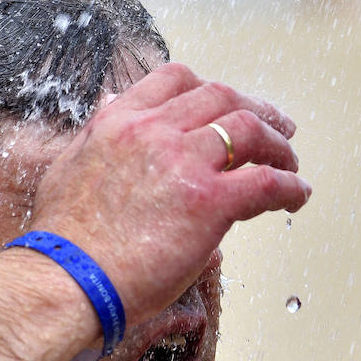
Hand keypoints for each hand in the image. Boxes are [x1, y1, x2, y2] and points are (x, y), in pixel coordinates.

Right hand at [28, 62, 309, 325]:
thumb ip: (95, 137)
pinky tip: (296, 198)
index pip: (175, 80)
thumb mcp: (67, 168)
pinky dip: (289, 186)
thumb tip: (111, 109)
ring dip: (278, 145)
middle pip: (221, 98)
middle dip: (256, 110)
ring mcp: (183, 163)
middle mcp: (153, 131)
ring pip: (249, 130)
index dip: (210, 89)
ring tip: (289, 164)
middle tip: (276, 129)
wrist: (65, 280)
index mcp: (118, 121)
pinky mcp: (209, 202)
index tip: (226, 104)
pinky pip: (265, 182)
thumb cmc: (64, 242)